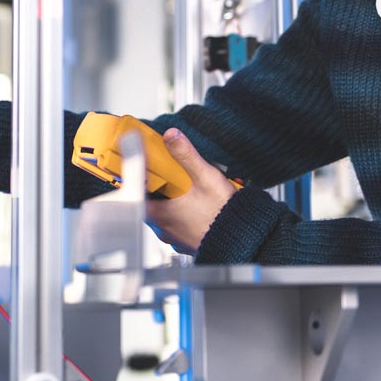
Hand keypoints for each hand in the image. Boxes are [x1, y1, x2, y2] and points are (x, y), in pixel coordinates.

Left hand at [144, 129, 236, 254]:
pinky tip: (196, 209)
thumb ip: (186, 155)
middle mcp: (164, 228)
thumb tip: (171, 136)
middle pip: (150, 205)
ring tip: (185, 193)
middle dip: (157, 192)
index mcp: (160, 213)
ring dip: (170, 206)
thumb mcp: (204, 177)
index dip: (138, 182)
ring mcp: (175, 238)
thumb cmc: (223, 214)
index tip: (145, 173)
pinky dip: (182, 218)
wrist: (244, 239)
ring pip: (164, 218)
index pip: (136, 196)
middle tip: (169, 180)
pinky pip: (178, 228)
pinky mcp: (187, 243)